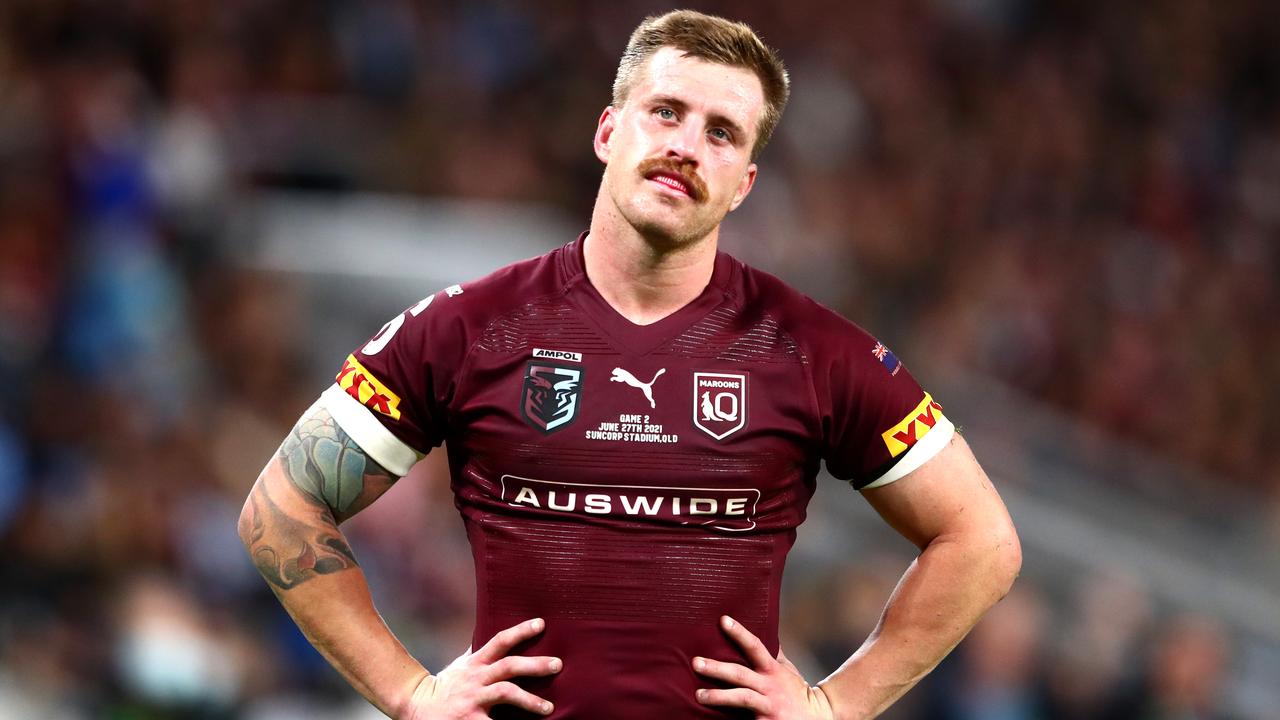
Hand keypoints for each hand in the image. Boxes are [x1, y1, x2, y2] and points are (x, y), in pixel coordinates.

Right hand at [402, 618, 561, 719]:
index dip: (521, 631)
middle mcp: (476, 678)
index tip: (541, 623)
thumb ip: (480, 653)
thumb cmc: (446, 686)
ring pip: (505, 692)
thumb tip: (497, 635)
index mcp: (476, 663)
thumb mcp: (462, 665)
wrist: (416, 706)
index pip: (500, 640)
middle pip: (509, 666)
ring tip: (549, 708)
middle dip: (535, 665)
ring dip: (530, 700)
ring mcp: (473, 699)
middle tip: (558, 664)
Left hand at [693, 615, 834, 719]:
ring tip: (699, 695)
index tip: (723, 620)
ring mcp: (768, 705)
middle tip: (695, 662)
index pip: (755, 646)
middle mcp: (769, 686)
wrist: (817, 718)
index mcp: (772, 670)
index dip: (740, 633)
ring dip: (719, 696)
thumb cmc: (796, 691)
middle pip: (741, 674)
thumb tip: (764, 628)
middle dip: (717, 668)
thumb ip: (773, 652)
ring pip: (742, 698)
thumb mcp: (786, 669)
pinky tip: (710, 719)